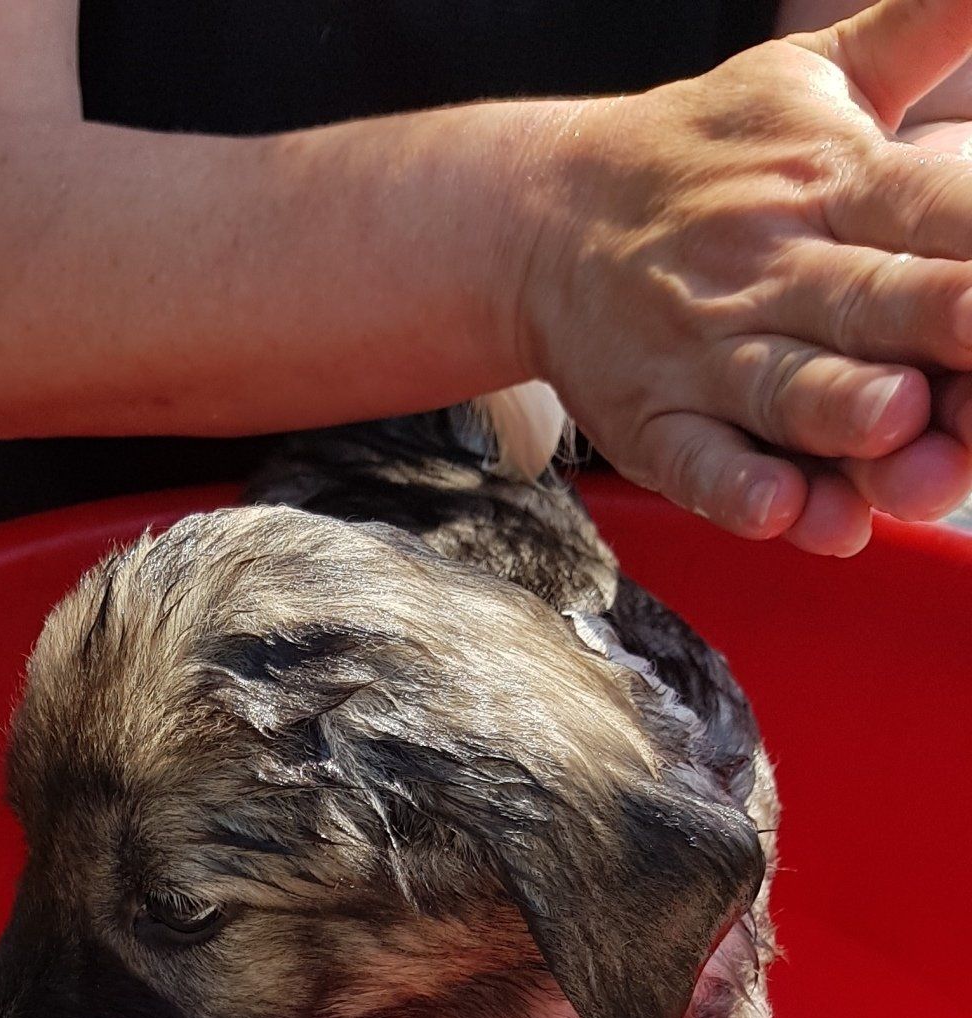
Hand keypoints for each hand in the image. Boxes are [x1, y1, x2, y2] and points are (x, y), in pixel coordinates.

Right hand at [519, 0, 971, 552]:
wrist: (544, 216)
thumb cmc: (707, 154)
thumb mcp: (814, 74)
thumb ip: (922, 24)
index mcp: (828, 177)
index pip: (926, 206)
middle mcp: (769, 265)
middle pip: (867, 302)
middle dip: (937, 321)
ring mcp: (705, 353)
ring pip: (786, 390)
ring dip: (841, 410)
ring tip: (894, 420)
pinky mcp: (652, 423)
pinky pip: (696, 463)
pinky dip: (736, 489)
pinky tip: (780, 509)